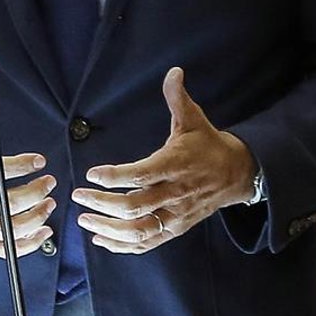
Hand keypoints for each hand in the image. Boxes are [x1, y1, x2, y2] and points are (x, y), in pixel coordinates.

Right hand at [0, 78, 55, 258]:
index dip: (19, 166)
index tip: (38, 160)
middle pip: (4, 203)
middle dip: (34, 193)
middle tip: (49, 181)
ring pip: (7, 229)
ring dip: (35, 218)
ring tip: (48, 203)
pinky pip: (3, 249)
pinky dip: (27, 245)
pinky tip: (42, 230)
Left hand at [70, 66, 257, 253]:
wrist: (238, 174)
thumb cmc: (208, 145)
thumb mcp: (195, 119)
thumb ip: (178, 98)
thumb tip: (173, 71)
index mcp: (176, 165)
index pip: (142, 175)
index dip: (115, 176)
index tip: (91, 174)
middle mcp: (175, 193)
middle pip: (135, 206)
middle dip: (102, 204)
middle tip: (78, 196)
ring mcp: (175, 215)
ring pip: (139, 231)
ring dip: (108, 229)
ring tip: (84, 220)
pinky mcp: (175, 229)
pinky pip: (147, 243)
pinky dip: (123, 245)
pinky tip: (101, 238)